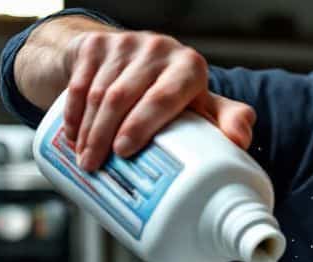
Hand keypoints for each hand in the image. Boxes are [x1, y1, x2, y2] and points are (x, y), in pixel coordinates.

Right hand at [61, 30, 255, 169]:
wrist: (132, 59)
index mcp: (188, 67)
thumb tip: (241, 140)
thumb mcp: (200, 103)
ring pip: (98, 92)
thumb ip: (226, 119)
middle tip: (97, 166)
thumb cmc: (171, 91)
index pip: (164, 97)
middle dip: (105, 136)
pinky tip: (71, 136)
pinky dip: (71, 112)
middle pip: (124, 98)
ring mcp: (125, 44)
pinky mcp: (97, 44)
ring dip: (87, 130)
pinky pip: (79, 82)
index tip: (124, 151)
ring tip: (85, 159)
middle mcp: (158, 50)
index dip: (142, 125)